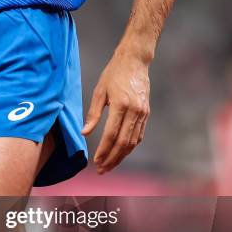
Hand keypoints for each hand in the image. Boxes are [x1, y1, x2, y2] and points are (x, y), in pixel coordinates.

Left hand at [82, 53, 150, 173]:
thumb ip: (93, 114)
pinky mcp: (146, 113)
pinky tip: (120, 153)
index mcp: (121, 105)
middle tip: (102, 170)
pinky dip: (129, 147)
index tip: (96, 161)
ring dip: (121, 156)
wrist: (135, 61)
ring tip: (109, 166)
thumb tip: (85, 132)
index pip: (111, 134)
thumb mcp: (99, 91)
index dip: (103, 150)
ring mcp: (142, 113)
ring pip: (133, 142)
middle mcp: (134, 111)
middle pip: (123, 143)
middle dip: (112, 159)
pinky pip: (138, 135)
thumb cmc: (114, 74)